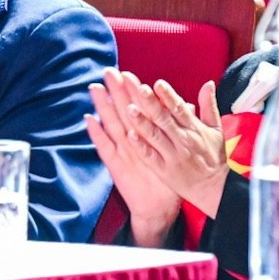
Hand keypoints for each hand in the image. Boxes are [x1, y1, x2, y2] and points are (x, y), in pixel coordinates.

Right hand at [85, 74, 183, 246]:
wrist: (158, 208)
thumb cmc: (166, 179)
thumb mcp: (174, 151)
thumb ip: (179, 128)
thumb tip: (189, 106)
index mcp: (145, 136)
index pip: (139, 109)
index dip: (133, 91)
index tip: (127, 73)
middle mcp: (131, 141)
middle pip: (122, 111)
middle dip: (115, 91)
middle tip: (107, 72)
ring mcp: (122, 152)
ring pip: (111, 125)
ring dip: (102, 107)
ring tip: (95, 89)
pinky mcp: (116, 166)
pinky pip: (105, 148)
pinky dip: (97, 134)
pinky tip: (89, 120)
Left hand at [110, 71, 226, 215]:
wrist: (213, 189)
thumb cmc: (213, 156)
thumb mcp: (216, 130)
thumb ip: (209, 105)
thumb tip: (208, 83)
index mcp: (194, 128)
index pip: (180, 109)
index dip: (169, 96)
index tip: (158, 83)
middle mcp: (183, 140)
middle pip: (164, 119)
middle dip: (152, 104)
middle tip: (140, 89)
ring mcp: (172, 156)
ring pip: (155, 136)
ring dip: (142, 122)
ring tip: (129, 109)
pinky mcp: (164, 170)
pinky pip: (151, 157)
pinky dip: (141, 147)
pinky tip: (129, 136)